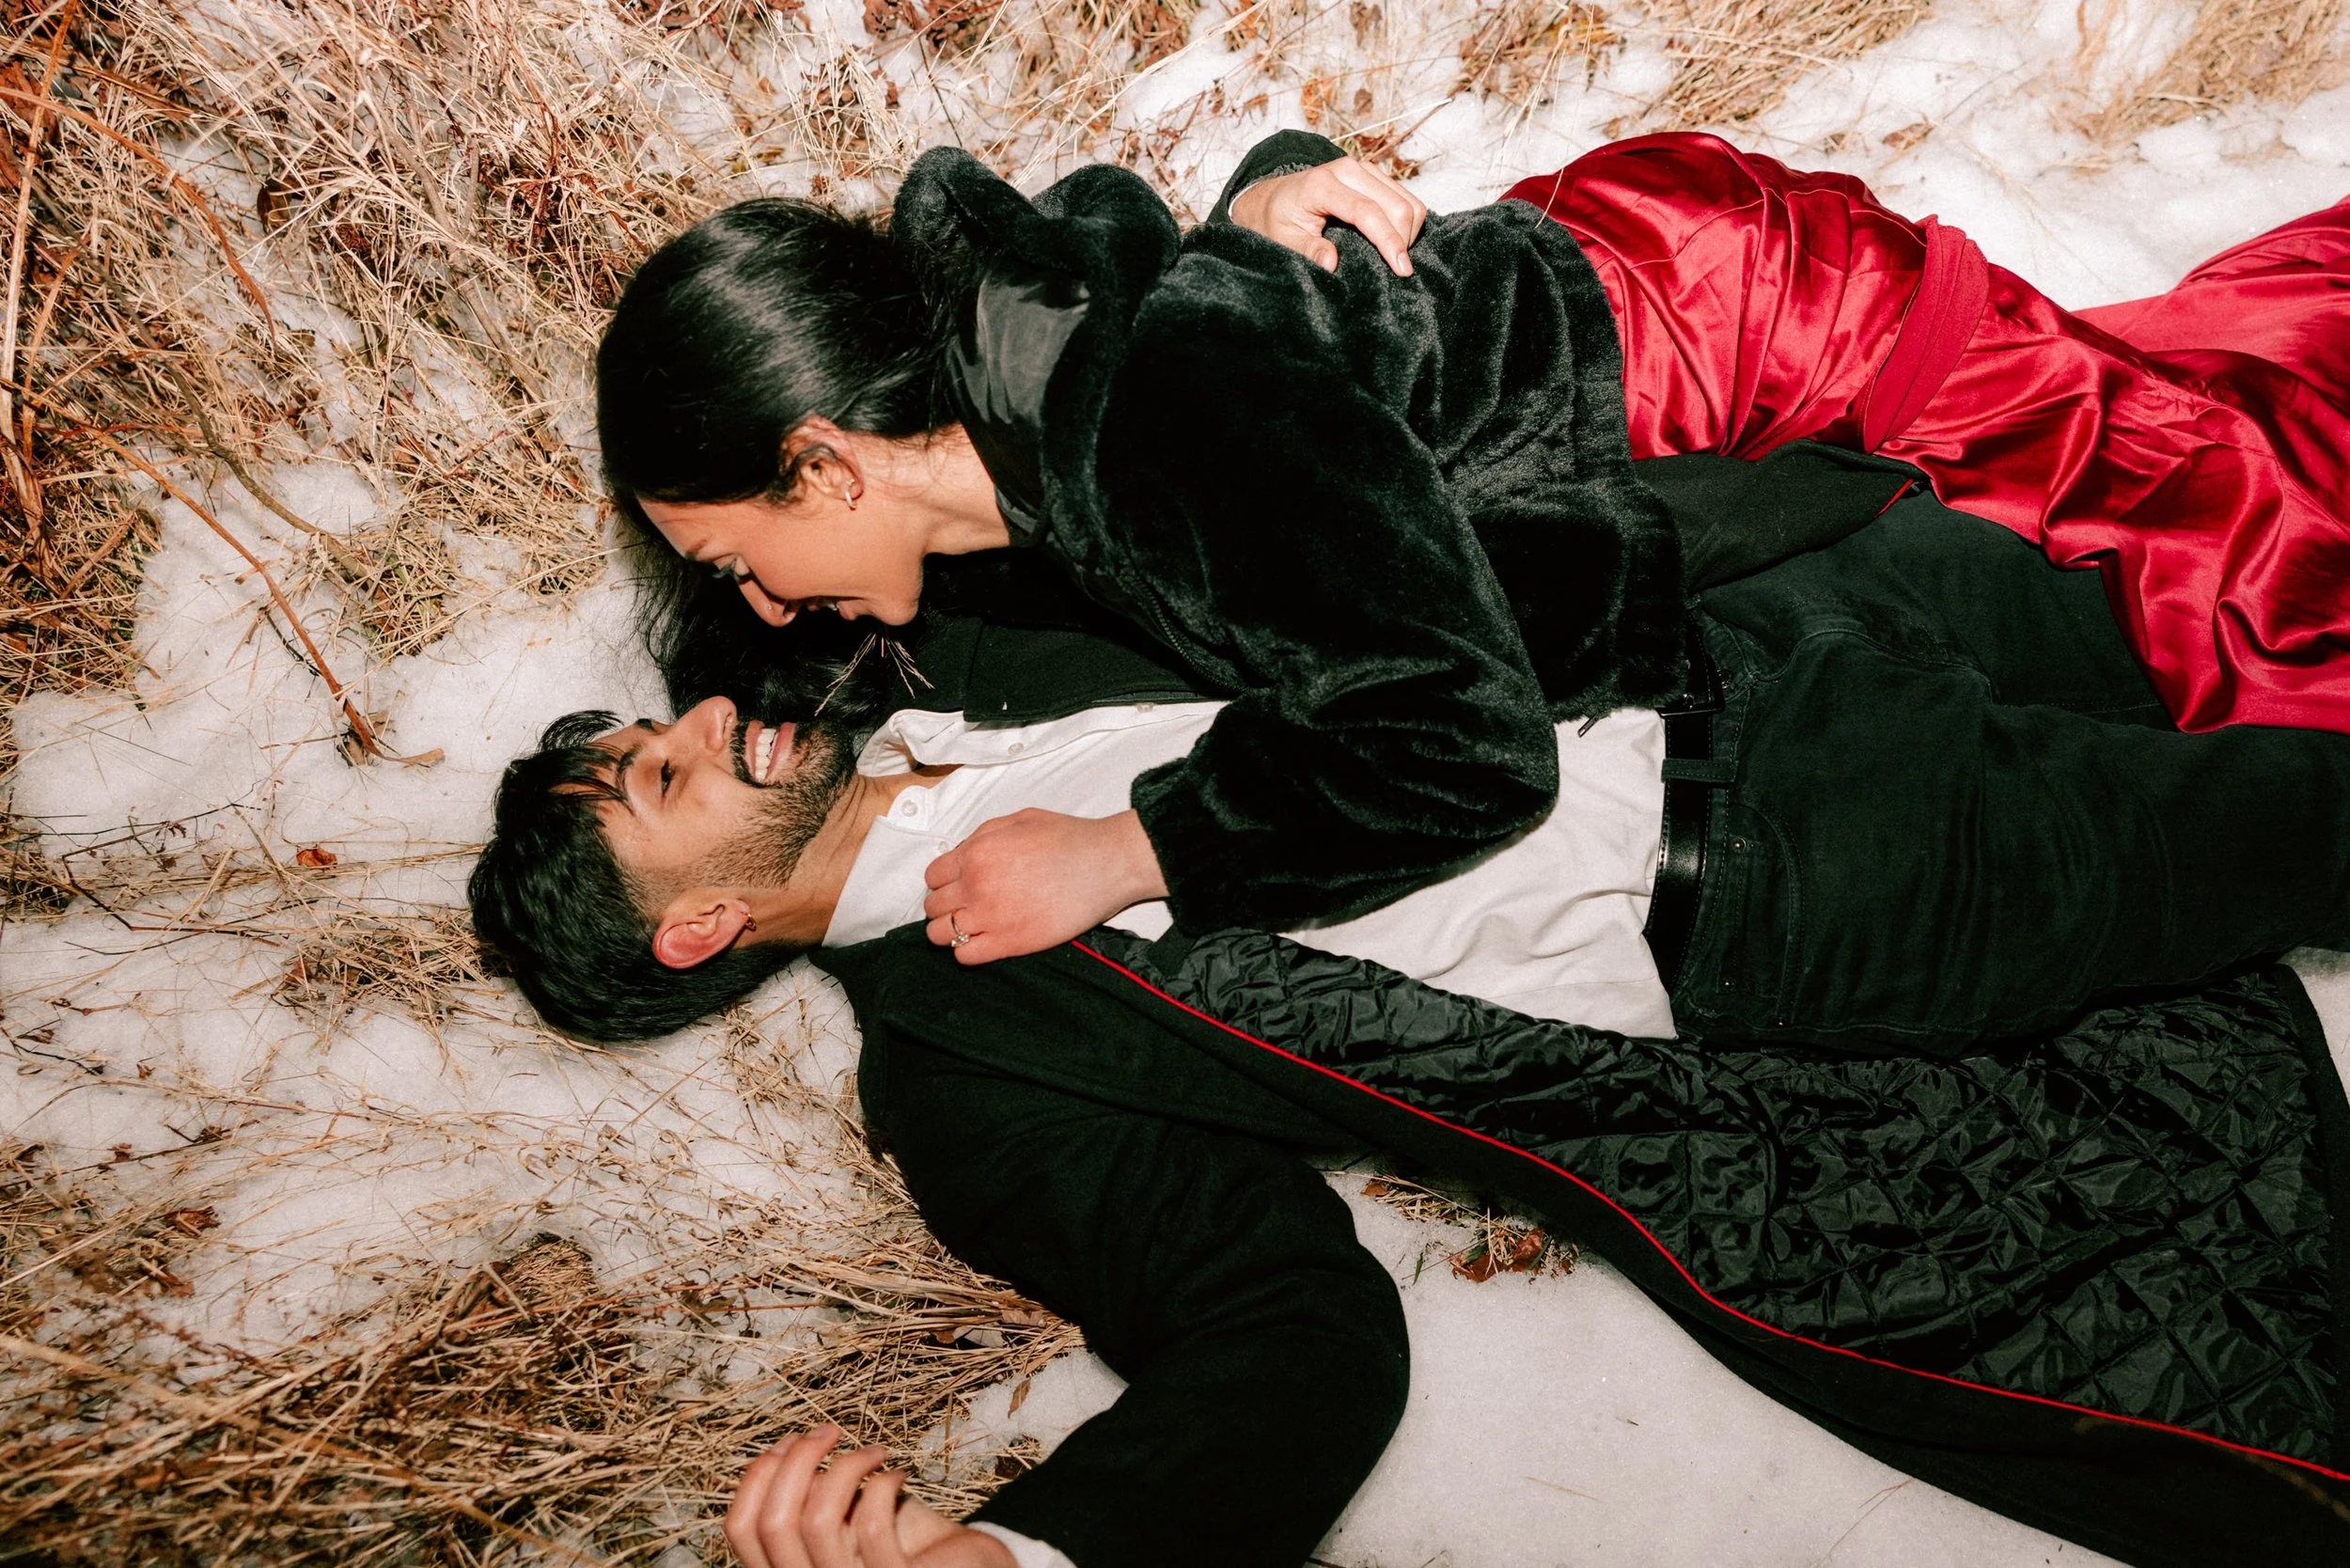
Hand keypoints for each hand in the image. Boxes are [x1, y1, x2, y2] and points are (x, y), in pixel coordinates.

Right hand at [724, 1426, 1014, 1567]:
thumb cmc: (899, 1539)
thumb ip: (809, 1494)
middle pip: (773, 1522)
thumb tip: (780, 1447)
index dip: (757, 1475)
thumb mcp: (843, 1513)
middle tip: (829, 1431)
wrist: (958, 1565)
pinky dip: (884, 1484)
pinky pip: (872, 1525)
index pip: (740, 1528)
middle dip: (797, 1459)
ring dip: (845, 1467)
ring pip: (817, 1521)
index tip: (789, 1441)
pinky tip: (900, 1475)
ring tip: (875, 1452)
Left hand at [924, 808, 1168, 963]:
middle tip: (966, 904)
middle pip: (933, 906)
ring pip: (940, 934)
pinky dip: (967, 950)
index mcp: (977, 852)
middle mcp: (977, 885)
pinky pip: (965, 956)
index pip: (932, 876)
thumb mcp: (1019, 821)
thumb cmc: (1069, 839)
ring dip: (950, 930)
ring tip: (971, 925)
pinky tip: (984, 940)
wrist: (1107, 864)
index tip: (957, 884)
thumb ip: (981, 837)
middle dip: (945, 904)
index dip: (944, 880)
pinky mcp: (1010, 943)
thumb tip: (961, 855)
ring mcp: (991, 917)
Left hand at [1228, 154, 1427, 274]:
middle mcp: (1347, 170)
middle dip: (1403, 241)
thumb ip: (1307, 251)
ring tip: (1394, 257)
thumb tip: (1331, 263)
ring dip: (1409, 233)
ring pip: (1407, 200)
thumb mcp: (1284, 240)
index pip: (1366, 212)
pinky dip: (1408, 223)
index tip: (1402, 269)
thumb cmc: (1278, 221)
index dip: (1388, 241)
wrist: (1275, 197)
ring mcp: (1363, 169)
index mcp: (1322, 185)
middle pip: (1395, 205)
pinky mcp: (1374, 175)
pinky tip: (1393, 240)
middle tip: (1396, 270)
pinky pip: (1406, 197)